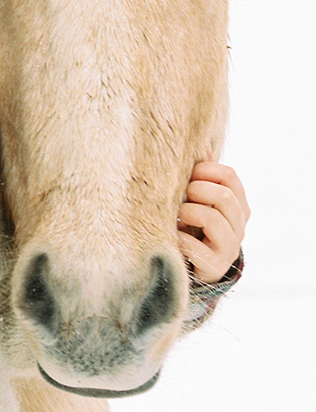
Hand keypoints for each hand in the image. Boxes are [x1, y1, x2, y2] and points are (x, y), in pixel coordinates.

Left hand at [177, 159, 248, 284]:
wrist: (192, 265)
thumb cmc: (192, 225)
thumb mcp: (197, 199)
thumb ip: (200, 175)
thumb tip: (200, 145)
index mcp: (238, 204)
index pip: (230, 175)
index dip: (205, 170)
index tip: (188, 175)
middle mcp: (239, 224)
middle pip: (223, 195)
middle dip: (196, 191)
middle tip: (180, 195)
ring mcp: (229, 246)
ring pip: (212, 218)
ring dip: (187, 212)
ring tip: (176, 215)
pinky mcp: (214, 265)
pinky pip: (195, 246)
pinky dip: (178, 238)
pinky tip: (172, 236)